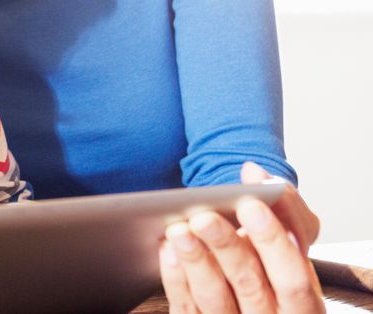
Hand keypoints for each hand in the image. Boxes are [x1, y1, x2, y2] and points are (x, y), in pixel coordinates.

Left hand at [159, 162, 323, 312]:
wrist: (248, 297)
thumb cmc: (269, 263)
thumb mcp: (284, 242)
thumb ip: (277, 205)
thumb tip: (254, 172)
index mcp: (303, 302)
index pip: (293, 277)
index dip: (273, 241)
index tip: (250, 205)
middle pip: (250, 284)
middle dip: (226, 246)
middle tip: (204, 217)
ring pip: (215, 297)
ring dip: (196, 260)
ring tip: (179, 229)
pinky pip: (187, 308)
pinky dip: (176, 277)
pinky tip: (168, 249)